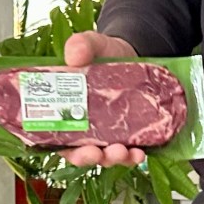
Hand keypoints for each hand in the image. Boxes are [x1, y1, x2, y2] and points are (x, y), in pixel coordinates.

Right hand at [60, 32, 146, 167]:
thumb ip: (81, 45)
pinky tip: (140, 153)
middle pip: (86, 154)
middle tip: (99, 153)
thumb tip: (73, 55)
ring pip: (108, 157)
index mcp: (69, 112)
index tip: (76, 151)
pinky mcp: (130, 134)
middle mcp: (88, 129)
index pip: (62, 141)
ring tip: (124, 152)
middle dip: (93, 158)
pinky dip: (134, 156)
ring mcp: (110, 134)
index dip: (68, 151)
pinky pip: (130, 152)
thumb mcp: (92, 44)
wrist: (133, 53)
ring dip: (115, 159)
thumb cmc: (104, 53)